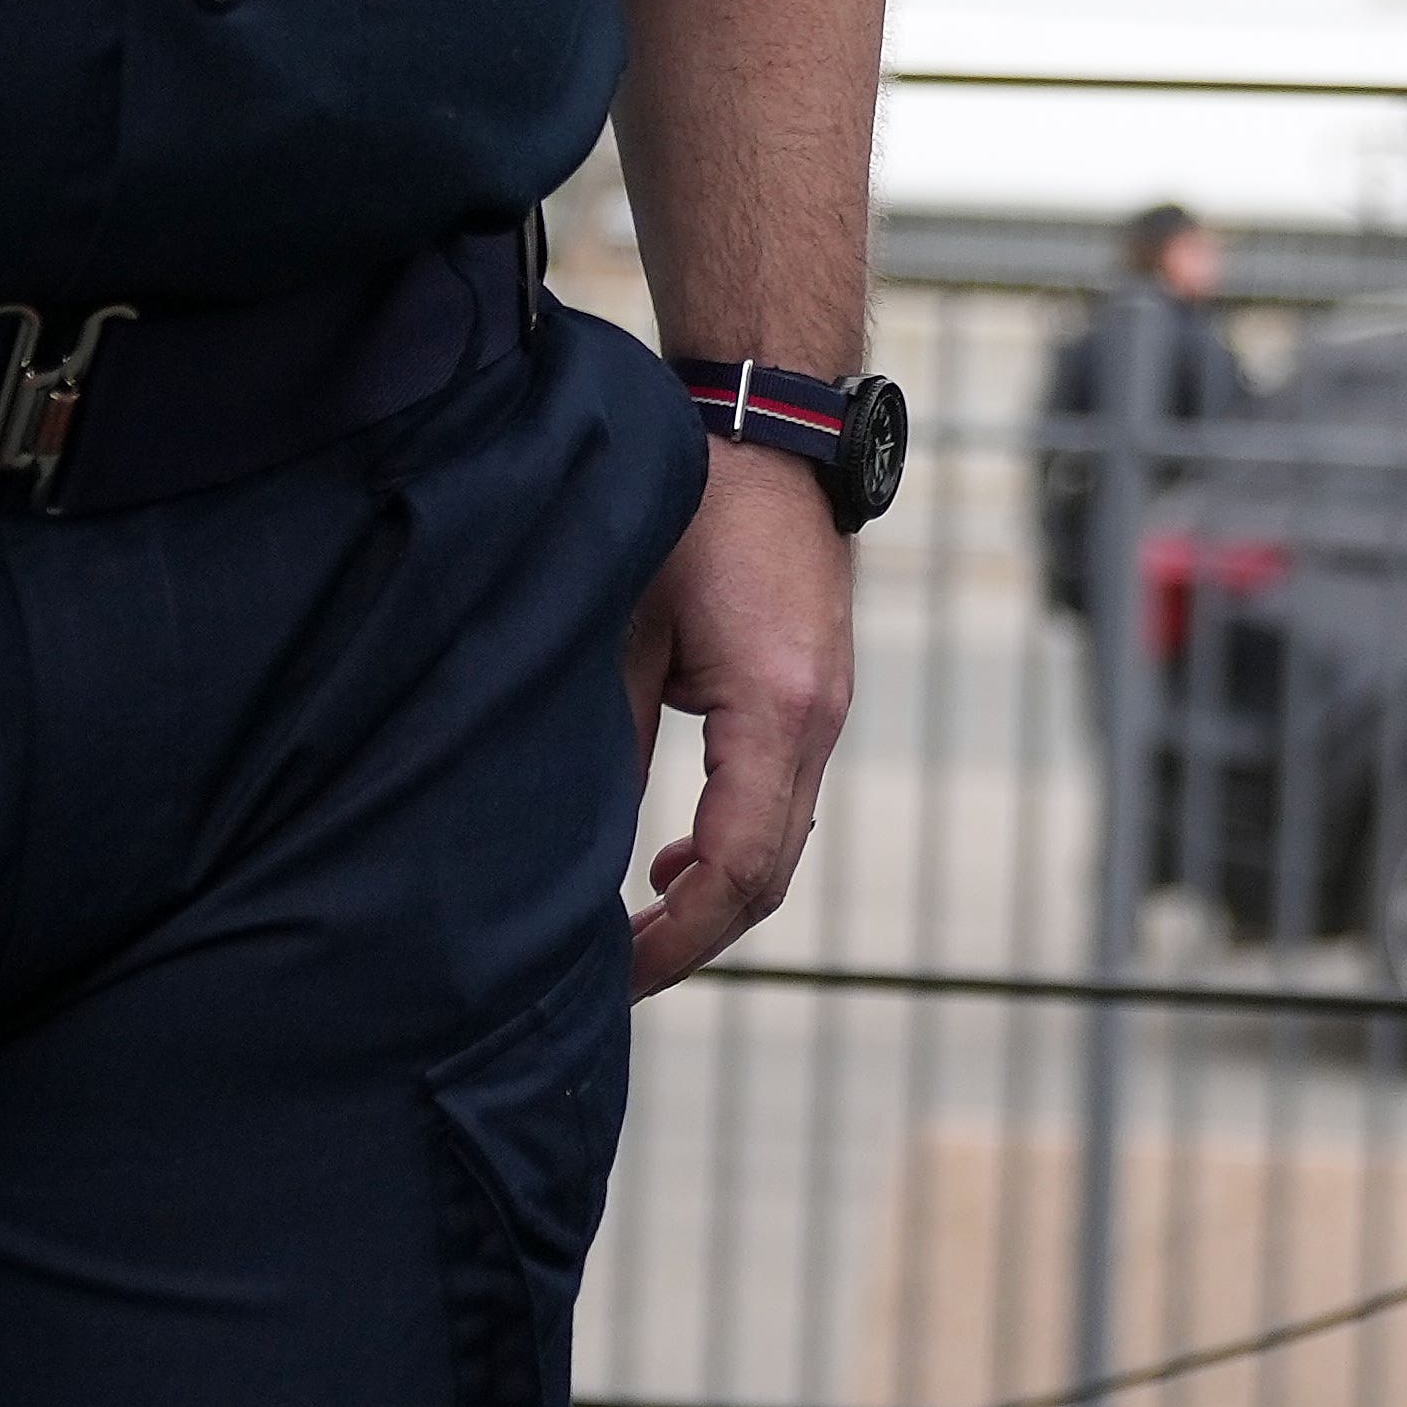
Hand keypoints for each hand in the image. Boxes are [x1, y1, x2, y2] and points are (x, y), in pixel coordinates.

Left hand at [626, 436, 853, 991]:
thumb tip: (580, 850)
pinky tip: (672, 856)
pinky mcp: (814, 693)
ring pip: (781, 845)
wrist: (773, 428)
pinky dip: (733, 846)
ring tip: (633, 931)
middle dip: (694, 939)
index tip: (610, 973)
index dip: (674, 939)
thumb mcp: (629, 627)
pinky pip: (783, 801)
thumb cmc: (694, 508)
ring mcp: (826, 709)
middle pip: (768, 876)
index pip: (736, 869)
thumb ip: (611, 742)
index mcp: (776, 709)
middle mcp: (818, 720)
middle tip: (613, 977)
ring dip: (714, 897)